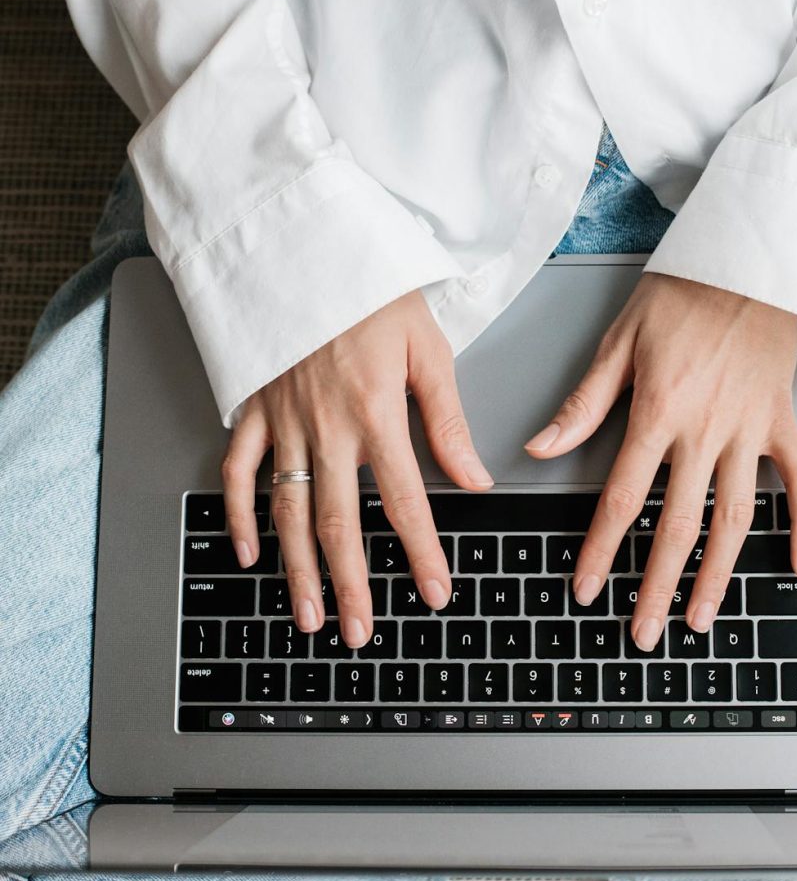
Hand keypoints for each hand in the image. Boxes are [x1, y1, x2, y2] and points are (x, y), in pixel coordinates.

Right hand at [222, 290, 492, 646]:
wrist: (309, 248)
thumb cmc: (373, 293)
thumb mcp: (428, 350)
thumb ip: (448, 420)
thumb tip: (475, 477)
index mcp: (376, 414)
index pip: (405, 502)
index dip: (421, 554)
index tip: (434, 594)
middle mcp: (327, 428)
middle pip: (340, 523)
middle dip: (351, 585)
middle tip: (360, 632)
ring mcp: (284, 423)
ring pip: (288, 511)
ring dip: (297, 569)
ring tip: (307, 616)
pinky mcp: (255, 410)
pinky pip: (238, 470)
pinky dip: (238, 513)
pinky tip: (247, 551)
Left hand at [525, 273, 796, 649]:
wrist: (748, 262)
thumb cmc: (680, 296)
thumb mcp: (618, 343)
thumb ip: (583, 404)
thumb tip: (540, 447)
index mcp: (658, 412)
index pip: (623, 497)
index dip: (600, 549)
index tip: (585, 588)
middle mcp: (706, 430)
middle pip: (679, 524)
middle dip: (656, 584)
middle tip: (643, 632)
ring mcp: (750, 430)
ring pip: (737, 517)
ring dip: (719, 575)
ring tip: (700, 619)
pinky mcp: (782, 422)